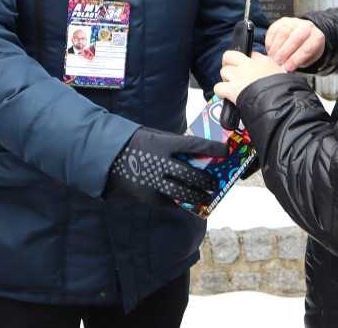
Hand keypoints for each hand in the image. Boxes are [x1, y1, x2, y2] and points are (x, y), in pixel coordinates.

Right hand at [106, 128, 228, 208]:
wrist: (110, 156)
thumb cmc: (140, 143)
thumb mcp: (158, 136)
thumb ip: (178, 145)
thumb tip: (201, 153)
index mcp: (164, 144)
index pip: (196, 146)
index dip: (213, 149)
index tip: (227, 151)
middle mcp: (161, 164)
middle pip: (192, 175)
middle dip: (208, 180)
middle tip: (215, 183)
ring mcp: (154, 182)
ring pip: (183, 194)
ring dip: (198, 197)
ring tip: (207, 198)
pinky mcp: (148, 196)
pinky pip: (169, 202)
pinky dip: (180, 201)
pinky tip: (187, 200)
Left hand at [214, 50, 284, 103]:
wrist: (280, 103)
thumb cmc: (284, 92)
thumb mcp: (282, 75)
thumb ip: (271, 71)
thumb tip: (268, 74)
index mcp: (263, 61)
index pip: (250, 54)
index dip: (246, 62)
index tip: (248, 69)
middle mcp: (249, 65)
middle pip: (229, 55)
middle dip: (228, 64)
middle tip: (233, 72)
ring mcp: (239, 76)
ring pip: (223, 71)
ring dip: (226, 79)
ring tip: (233, 86)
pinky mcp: (232, 89)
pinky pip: (218, 87)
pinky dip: (220, 92)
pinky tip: (226, 95)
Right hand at [264, 17, 324, 70]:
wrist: (305, 37)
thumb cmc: (306, 50)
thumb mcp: (308, 59)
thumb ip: (298, 62)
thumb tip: (284, 66)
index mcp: (317, 37)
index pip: (307, 48)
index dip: (296, 59)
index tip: (288, 67)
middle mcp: (307, 27)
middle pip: (296, 38)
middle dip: (285, 52)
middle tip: (278, 62)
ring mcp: (294, 22)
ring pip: (283, 32)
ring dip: (276, 47)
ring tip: (273, 58)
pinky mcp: (282, 21)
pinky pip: (274, 30)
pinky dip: (270, 42)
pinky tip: (270, 50)